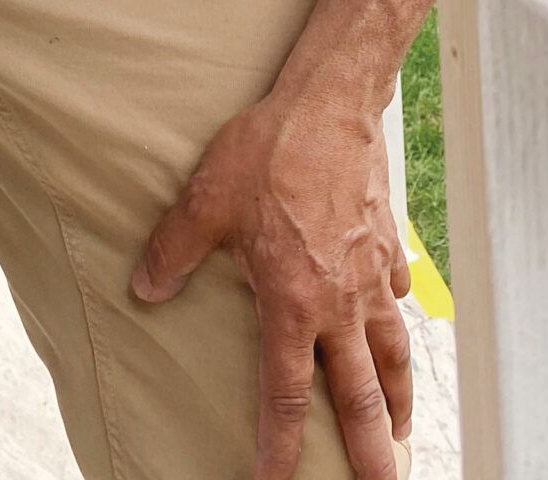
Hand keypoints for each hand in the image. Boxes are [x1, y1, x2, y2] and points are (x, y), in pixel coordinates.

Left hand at [132, 89, 412, 479]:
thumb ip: (174, 251)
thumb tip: (145, 290)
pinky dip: (398, 317)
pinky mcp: (389, 242)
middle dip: (370, 451)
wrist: (331, 102)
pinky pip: (397, 294)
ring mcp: (371, 274)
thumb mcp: (205, 200)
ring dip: (397, 399)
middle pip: (360, 396)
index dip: (281, 447)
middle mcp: (339, 302)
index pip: (287, 396)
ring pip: (392, 353)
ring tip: (401, 432)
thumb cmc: (268, 149)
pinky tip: (395, 321)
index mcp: (292, 303)